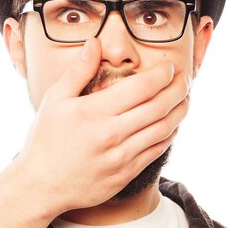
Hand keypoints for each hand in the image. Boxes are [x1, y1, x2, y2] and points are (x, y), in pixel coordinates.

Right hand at [13, 37, 189, 217]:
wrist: (41, 185)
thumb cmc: (45, 139)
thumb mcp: (55, 100)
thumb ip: (78, 70)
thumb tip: (94, 43)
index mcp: (94, 112)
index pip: (142, 87)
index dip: (163, 74)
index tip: (169, 66)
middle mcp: (111, 134)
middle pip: (160, 106)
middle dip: (179, 88)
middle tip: (185, 78)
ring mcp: (121, 156)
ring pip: (164, 129)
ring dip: (180, 110)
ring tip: (184, 98)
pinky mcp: (126, 174)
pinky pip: (157, 150)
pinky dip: (170, 133)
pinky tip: (171, 124)